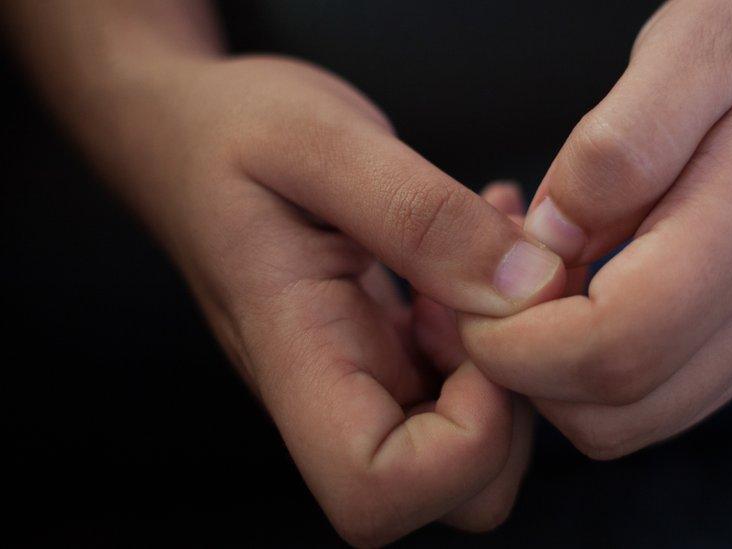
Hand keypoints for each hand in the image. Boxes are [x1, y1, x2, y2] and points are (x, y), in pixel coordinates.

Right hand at [83, 55, 558, 544]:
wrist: (187, 133)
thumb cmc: (231, 131)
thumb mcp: (320, 142)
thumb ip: (421, 216)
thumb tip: (529, 288)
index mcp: (296, 358)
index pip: (377, 492)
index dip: (466, 440)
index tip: (479, 333)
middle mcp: (335, 392)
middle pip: (452, 492)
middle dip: (512, 404)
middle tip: (492, 290)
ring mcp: (364, 378)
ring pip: (475, 446)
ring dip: (511, 356)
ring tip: (482, 255)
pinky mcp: (388, 350)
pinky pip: (471, 378)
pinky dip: (500, 321)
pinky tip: (480, 246)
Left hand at [460, 0, 731, 458]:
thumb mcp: (696, 44)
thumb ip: (620, 144)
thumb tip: (552, 235)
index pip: (615, 348)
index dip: (519, 343)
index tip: (473, 292)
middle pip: (614, 411)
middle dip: (521, 370)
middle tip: (484, 291)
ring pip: (627, 423)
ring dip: (550, 380)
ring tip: (524, 292)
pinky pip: (651, 401)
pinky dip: (587, 377)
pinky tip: (570, 300)